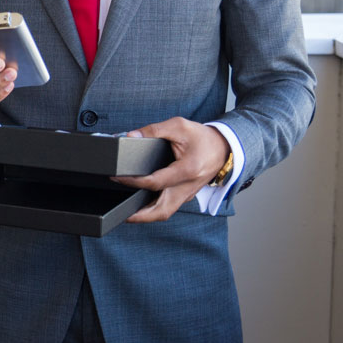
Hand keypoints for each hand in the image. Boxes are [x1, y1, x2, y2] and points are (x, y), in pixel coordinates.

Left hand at [113, 117, 230, 222]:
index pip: (155, 183)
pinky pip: (168, 206)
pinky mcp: (185, 195)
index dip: (133, 182)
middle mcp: (187, 187)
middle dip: (139, 215)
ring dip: (145, 216)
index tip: (116, 177)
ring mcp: (187, 194)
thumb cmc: (203, 138)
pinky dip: (152, 209)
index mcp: (187, 170)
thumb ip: (153, 130)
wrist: (225, 148)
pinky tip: (138, 204)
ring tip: (125, 212)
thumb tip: (130, 136)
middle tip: (119, 212)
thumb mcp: (179, 126)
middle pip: (162, 210)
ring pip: (165, 212)